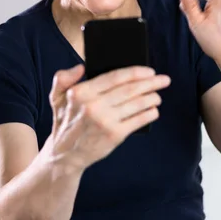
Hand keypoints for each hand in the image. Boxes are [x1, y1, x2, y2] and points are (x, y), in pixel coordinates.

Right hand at [48, 64, 169, 171]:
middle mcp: (94, 106)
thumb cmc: (64, 121)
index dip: (135, 72)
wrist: (65, 154)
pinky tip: (154, 111)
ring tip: (158, 95)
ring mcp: (106, 121)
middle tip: (164, 80)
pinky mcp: (114, 135)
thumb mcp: (56, 97)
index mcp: (82, 92)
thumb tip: (81, 66)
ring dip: (152, 98)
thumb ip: (63, 78)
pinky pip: (137, 121)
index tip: (149, 71)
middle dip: (151, 83)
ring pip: (136, 104)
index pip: (114, 77)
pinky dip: (149, 114)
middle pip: (130, 89)